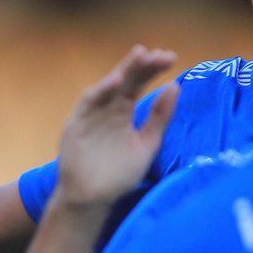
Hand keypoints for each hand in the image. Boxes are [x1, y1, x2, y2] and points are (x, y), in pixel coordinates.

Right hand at [53, 45, 177, 209]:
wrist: (93, 199)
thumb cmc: (118, 174)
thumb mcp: (146, 144)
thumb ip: (160, 118)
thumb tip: (175, 86)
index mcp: (124, 111)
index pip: (140, 84)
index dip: (153, 70)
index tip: (170, 58)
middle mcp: (108, 108)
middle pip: (126, 80)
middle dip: (142, 65)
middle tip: (160, 54)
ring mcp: (92, 113)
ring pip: (109, 85)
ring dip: (123, 70)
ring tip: (140, 55)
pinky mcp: (77, 123)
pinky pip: (89, 102)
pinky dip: (101, 89)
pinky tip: (117, 80)